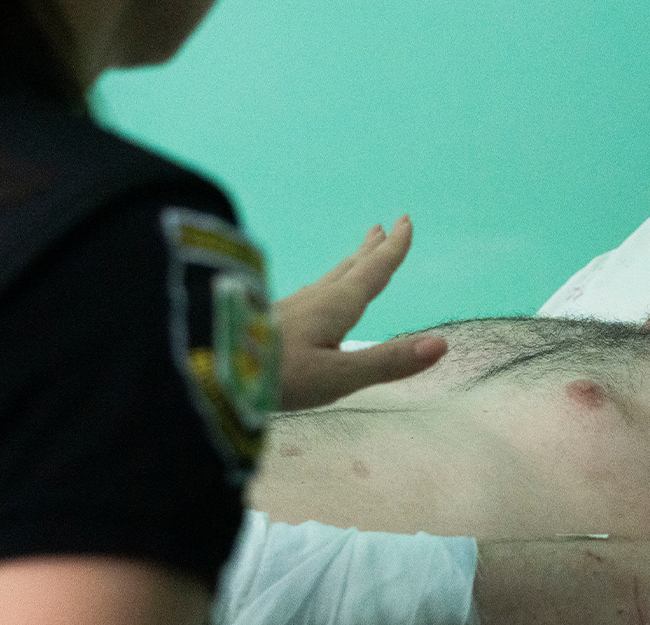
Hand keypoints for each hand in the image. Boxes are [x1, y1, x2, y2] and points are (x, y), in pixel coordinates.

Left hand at [274, 216, 446, 410]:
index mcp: (336, 306)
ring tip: (359, 253)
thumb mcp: (339, 376)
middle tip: (384, 227)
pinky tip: (316, 296)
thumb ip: (388, 361)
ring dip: (349, 263)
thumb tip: (441, 344)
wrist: (208, 368)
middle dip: (370, 250)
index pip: (372, 273)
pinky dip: (327, 284)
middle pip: (350, 268)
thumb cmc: (277, 376)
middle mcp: (315, 298)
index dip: (392, 251)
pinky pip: (312, 292)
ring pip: (329, 278)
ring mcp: (291, 307)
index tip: (405, 222)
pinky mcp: (271, 318)